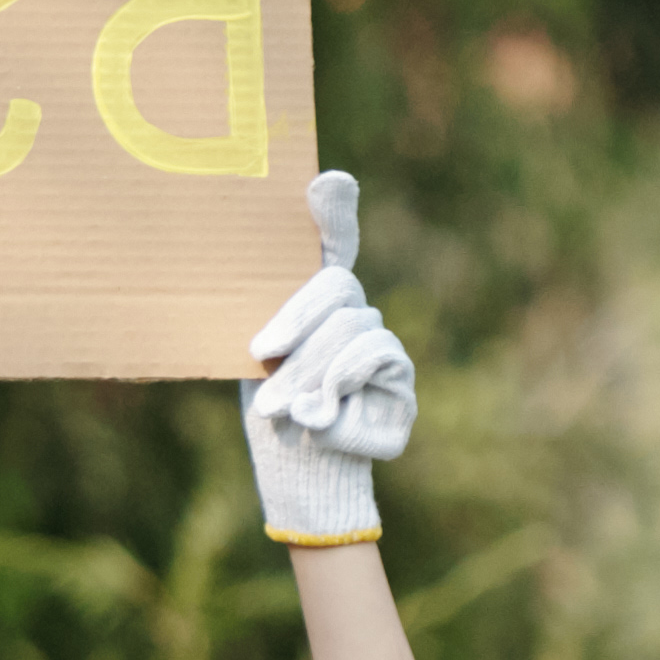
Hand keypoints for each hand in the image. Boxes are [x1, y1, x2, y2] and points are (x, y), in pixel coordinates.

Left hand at [242, 172, 412, 547]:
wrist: (301, 477)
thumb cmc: (275, 418)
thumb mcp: (259, 368)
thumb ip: (272, 331)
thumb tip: (274, 326)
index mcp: (313, 305)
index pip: (331, 246)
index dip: (333, 213)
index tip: (327, 182)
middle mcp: (352, 314)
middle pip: (336, 284)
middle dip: (295, 320)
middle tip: (262, 357)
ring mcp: (380, 342)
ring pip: (351, 324)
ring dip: (309, 368)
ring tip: (285, 408)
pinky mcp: (400, 376)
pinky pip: (375, 352)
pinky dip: (341, 380)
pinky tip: (321, 413)